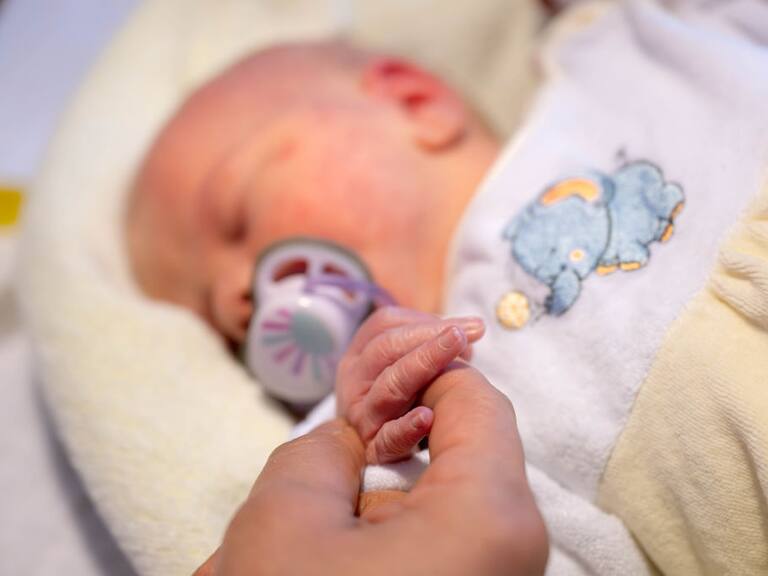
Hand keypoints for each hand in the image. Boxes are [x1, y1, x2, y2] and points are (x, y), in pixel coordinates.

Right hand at [195, 365, 547, 575]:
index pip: (475, 398)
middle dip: (384, 445)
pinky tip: (321, 563)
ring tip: (300, 534)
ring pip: (432, 509)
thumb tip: (349, 438)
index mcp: (489, 517)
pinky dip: (377, 545)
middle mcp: (511, 555)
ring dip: (367, 507)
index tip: (371, 376)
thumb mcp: (284, 518)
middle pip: (456, 454)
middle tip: (328, 449)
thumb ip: (321, 448)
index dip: (420, 369)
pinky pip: (429, 552)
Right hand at [336, 306, 484, 463]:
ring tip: (461, 362)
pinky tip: (428, 418)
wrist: (376, 447)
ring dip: (424, 369)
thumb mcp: (405, 362)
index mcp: (360, 353)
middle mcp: (354, 380)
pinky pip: (388, 437)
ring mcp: (362, 414)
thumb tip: (475, 327)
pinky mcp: (372, 447)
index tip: (463, 327)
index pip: (384, 323)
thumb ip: (432, 341)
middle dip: (428, 338)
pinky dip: (407, 428)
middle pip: (386, 348)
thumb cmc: (403, 396)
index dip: (423, 321)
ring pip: (389, 387)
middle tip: (463, 335)